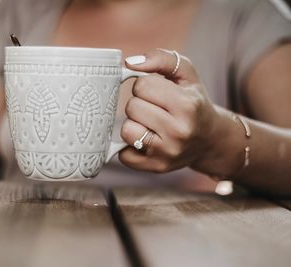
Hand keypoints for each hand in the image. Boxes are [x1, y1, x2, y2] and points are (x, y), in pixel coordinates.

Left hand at [119, 49, 224, 174]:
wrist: (210, 139)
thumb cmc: (194, 102)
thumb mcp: (187, 74)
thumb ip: (162, 59)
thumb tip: (130, 63)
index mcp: (187, 105)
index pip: (142, 85)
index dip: (145, 85)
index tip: (157, 93)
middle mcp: (179, 131)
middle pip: (132, 107)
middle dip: (139, 104)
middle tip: (155, 109)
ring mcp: (167, 153)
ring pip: (126, 130)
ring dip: (133, 124)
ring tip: (150, 124)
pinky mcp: (156, 167)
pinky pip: (124, 155)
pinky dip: (130, 147)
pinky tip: (146, 140)